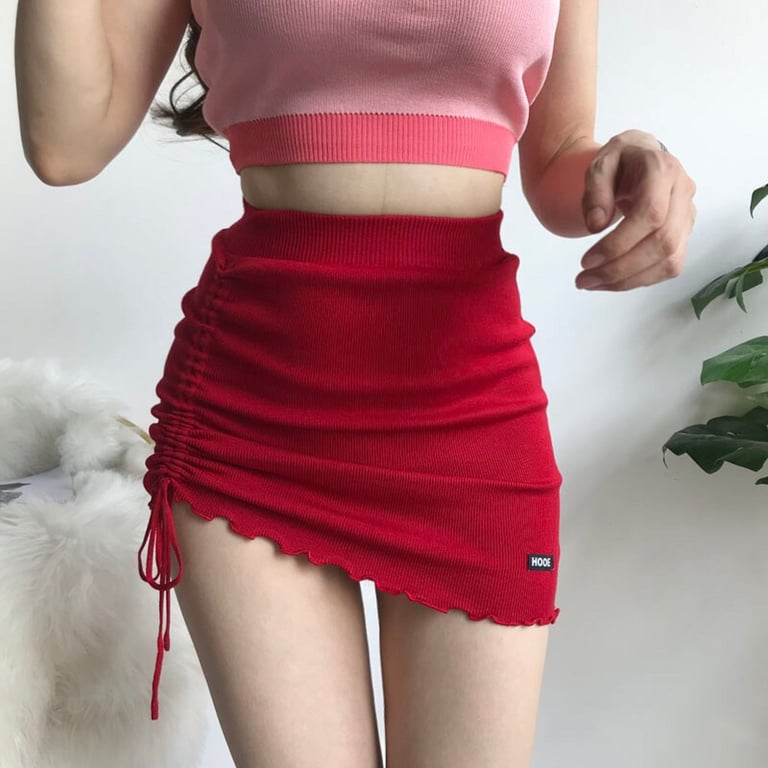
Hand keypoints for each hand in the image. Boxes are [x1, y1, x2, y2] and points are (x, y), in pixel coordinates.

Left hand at [575, 129, 696, 290]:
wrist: (643, 158)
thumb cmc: (621, 161)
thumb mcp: (600, 164)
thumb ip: (595, 190)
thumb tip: (597, 225)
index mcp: (662, 170)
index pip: (650, 214)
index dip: (619, 243)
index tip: (587, 260)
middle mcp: (683, 192)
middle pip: (662, 242)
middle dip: (620, 268)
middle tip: (584, 279)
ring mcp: (688, 216)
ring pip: (669, 261)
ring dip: (628, 280)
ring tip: (592, 283)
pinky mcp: (685, 235)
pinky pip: (669, 267)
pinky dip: (639, 280)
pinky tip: (611, 281)